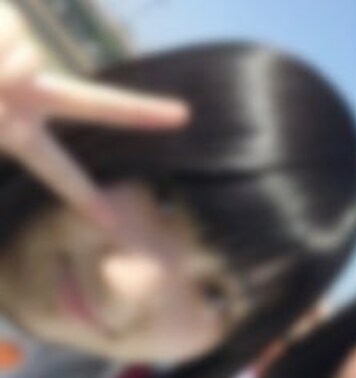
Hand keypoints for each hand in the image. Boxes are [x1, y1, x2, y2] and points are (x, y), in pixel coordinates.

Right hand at [0, 2, 189, 226]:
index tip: (113, 223)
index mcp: (20, 129)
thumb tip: (33, 60)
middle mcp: (31, 96)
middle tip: (184, 117)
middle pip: (94, 106)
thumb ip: (3, 86)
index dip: (83, 196)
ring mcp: (23, 62)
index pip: (58, 169)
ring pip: (28, 65)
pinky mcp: (13, 22)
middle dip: (139, 113)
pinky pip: (10, 38)